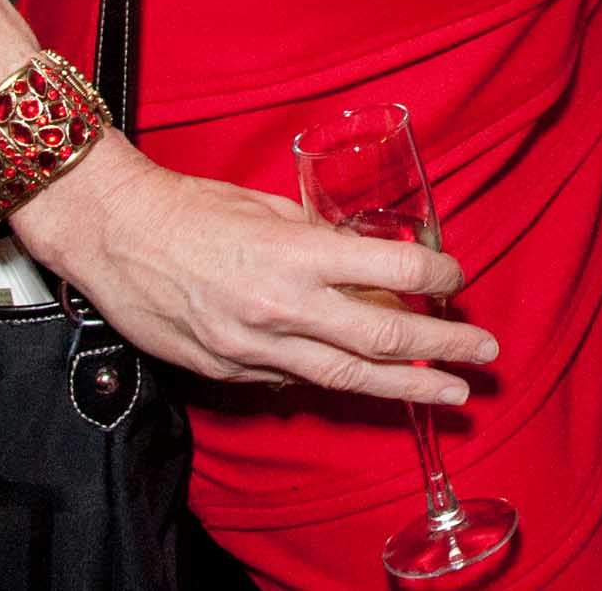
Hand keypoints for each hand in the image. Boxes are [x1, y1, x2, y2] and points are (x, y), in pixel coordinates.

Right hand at [10, 135, 491, 403]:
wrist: (115, 234)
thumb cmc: (191, 208)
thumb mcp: (272, 210)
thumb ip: (322, 240)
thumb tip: (369, 259)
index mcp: (299, 256)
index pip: (394, 276)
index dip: (439, 282)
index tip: (460, 282)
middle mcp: (283, 308)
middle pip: (384, 340)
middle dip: (444, 350)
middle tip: (485, 355)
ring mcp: (254, 349)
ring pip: (346, 377)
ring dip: (407, 387)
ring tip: (450, 392)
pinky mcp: (229, 371)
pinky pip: (293, 380)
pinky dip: (333, 379)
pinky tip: (365, 383)